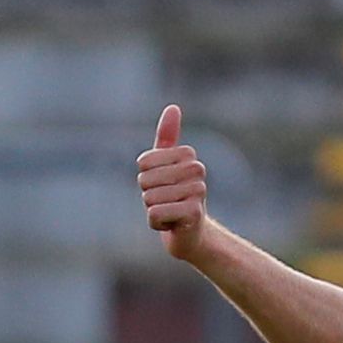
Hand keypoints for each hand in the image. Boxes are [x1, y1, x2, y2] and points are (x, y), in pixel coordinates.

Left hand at [137, 104, 207, 259]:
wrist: (191, 235)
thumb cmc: (175, 197)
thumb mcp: (166, 165)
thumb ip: (167, 138)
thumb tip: (173, 107)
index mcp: (188, 156)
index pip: (144, 162)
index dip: (145, 177)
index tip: (161, 185)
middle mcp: (197, 171)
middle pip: (145, 180)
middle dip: (148, 195)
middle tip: (166, 202)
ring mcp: (198, 192)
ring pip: (149, 198)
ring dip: (153, 210)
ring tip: (170, 213)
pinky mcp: (193, 214)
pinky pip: (154, 213)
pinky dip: (156, 223)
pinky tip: (171, 224)